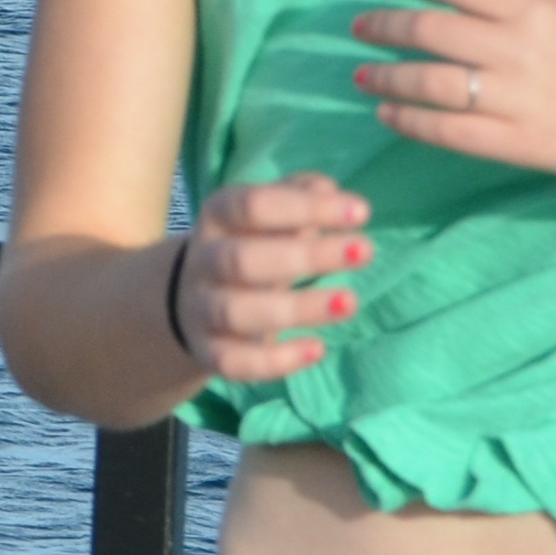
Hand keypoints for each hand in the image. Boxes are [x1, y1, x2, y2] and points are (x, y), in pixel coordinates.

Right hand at [174, 172, 365, 382]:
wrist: (190, 298)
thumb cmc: (251, 246)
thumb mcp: (269, 217)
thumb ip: (299, 199)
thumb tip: (330, 192)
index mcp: (218, 218)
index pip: (252, 206)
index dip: (304, 208)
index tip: (362, 213)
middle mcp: (203, 261)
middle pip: (242, 260)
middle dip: (306, 257)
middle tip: (365, 251)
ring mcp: (201, 309)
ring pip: (238, 312)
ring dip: (298, 308)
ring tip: (350, 301)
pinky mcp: (210, 352)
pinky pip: (234, 362)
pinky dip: (276, 361)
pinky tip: (318, 349)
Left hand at [350, 0, 555, 181]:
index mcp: (536, 6)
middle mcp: (523, 49)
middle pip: (429, 31)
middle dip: (382, 26)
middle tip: (358, 27)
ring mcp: (520, 99)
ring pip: (429, 83)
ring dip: (386, 77)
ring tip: (362, 74)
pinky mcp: (520, 144)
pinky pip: (449, 132)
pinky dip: (409, 121)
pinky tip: (388, 114)